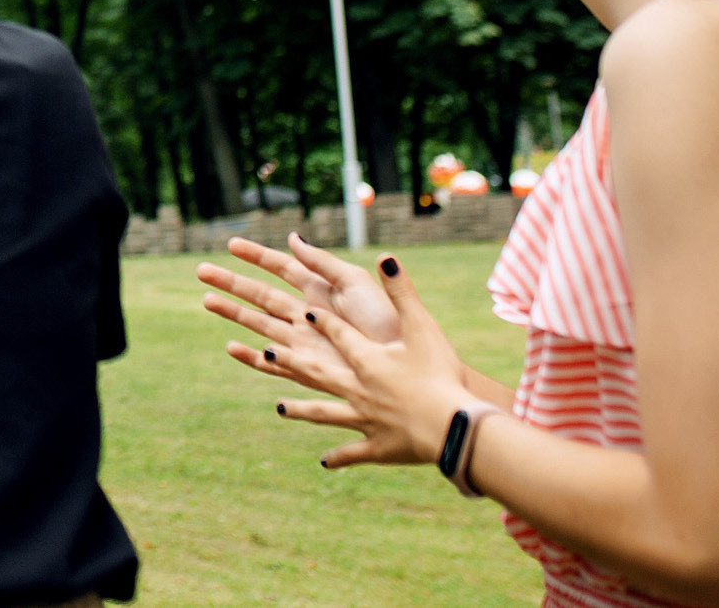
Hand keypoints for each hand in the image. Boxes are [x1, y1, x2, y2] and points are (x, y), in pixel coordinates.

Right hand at [196, 233, 399, 393]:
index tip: (231, 244)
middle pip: (261, 295)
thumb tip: (292, 238)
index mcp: (320, 290)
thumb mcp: (355, 283)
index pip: (281, 268)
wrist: (404, 363)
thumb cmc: (387, 322)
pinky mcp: (306, 369)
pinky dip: (251, 357)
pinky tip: (231, 347)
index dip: (256, 256)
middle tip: (201, 271)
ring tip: (206, 301)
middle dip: (231, 284)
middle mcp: (306, 314)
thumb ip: (322, 263)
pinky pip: (272, 363)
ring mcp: (304, 341)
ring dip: (232, 313)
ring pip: (258, 324)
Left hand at [282, 254, 475, 468]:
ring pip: (324, 412)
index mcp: (365, 358)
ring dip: (302, 410)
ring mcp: (363, 419)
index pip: (338, 334)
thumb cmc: (439, 376)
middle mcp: (355, 388)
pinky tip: (325, 462)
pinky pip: (352, 452)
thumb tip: (386, 256)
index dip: (322, 321)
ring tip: (280, 407)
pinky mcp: (376, 448)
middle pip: (315, 371)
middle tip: (266, 352)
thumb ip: (402, 292)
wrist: (452, 430)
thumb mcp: (423, 328)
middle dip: (290, 360)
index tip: (305, 311)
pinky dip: (339, 456)